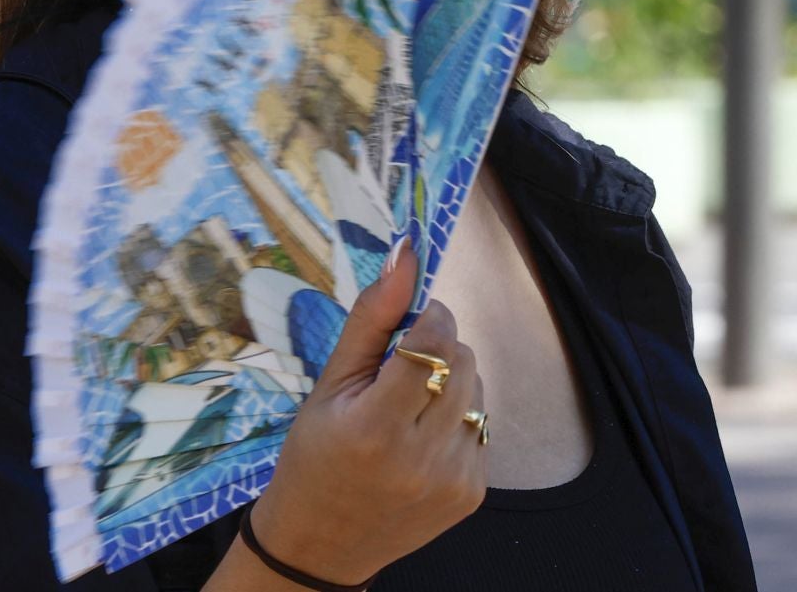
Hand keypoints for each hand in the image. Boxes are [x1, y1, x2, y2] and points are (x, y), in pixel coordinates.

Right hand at [244, 241, 484, 585]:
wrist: (322, 545)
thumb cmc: (314, 456)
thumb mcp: (328, 385)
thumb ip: (371, 317)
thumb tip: (406, 250)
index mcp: (375, 428)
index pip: (434, 342)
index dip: (430, 319)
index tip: (412, 323)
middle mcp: (420, 459)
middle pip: (462, 360)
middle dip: (439, 348)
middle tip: (401, 370)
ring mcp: (452, 480)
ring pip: (478, 388)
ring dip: (452, 382)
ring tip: (410, 406)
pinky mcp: (472, 494)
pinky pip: (482, 425)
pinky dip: (458, 417)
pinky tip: (423, 437)